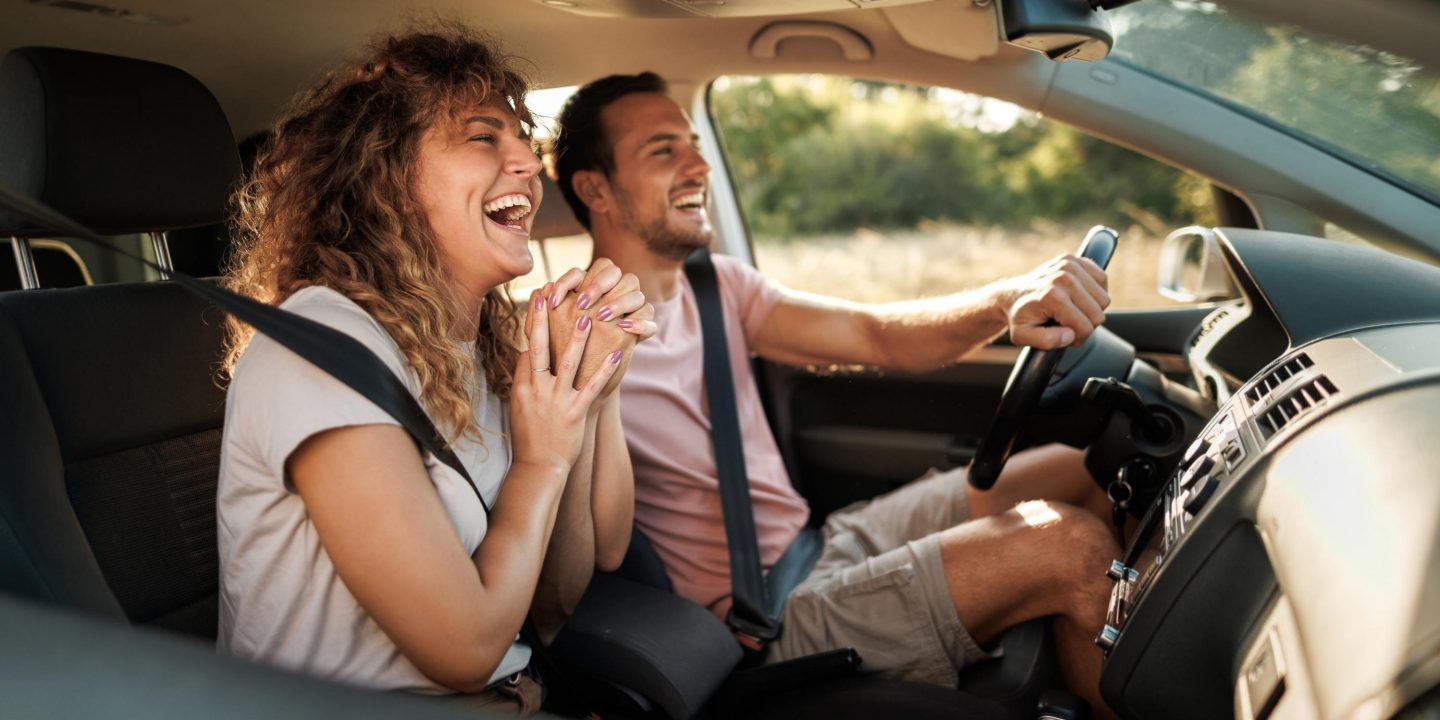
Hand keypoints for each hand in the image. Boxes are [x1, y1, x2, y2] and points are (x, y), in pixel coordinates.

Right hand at [511, 289, 621, 475]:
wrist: (539, 467)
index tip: (539, 300)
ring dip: (578, 338)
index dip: (534, 325)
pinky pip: (591, 387)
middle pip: (540, 348)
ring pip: (568, 363)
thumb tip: (528, 355)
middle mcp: (537, 390)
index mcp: (522, 387)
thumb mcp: (519, 405)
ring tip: (587, 315)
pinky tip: (616, 354)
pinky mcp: (574, 413)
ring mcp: (556, 401)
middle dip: (544, 319)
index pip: (528, 349)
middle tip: (549, 293)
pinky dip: (605, 371)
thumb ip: (525, 380)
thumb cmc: (530, 436)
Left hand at [545, 259, 655, 396]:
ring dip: (619, 301)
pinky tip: (626, 328)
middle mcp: (607, 296)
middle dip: (598, 285)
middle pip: (615, 272)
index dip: (570, 280)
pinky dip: (641, 321)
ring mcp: (625, 312)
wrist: (576, 383)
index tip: (554, 301)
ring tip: (602, 317)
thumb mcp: (542, 334)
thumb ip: (537, 310)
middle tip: (583, 304)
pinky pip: (648, 316)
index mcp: (585, 290)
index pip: (582, 269)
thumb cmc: (556, 355)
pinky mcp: (636, 331)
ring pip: (635, 291)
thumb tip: (543, 289)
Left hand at [1003, 253, 1109, 349]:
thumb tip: (1070, 335)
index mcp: (1052, 296)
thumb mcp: (1023, 336)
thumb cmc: (1019, 317)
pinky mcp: (1074, 259)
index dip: (1078, 338)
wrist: (1011, 295)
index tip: (1064, 335)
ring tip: (1071, 311)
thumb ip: (1047, 341)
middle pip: (1097, 313)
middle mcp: (1063, 277)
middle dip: (1085, 325)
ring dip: (1091, 309)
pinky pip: (1102, 280)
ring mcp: (1069, 265)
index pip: (1085, 326)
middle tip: (1067, 324)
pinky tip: (1078, 297)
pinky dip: (1095, 292)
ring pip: (1104, 298)